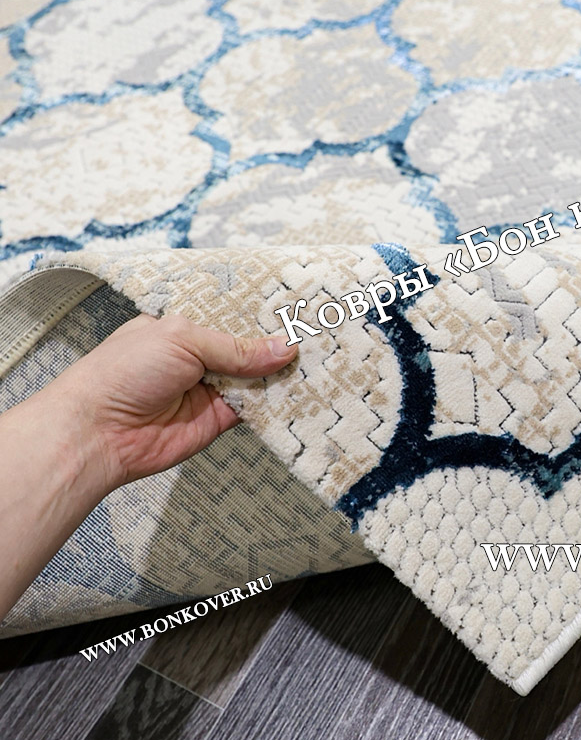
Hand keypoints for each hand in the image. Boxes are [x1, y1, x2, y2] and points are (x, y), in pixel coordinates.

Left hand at [46, 313, 297, 490]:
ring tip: (322, 356)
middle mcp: (200, 356)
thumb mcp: (183, 340)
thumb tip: (284, 349)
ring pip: (258, 376)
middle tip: (320, 330)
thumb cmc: (124, 373)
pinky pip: (256, 407)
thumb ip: (236, 347)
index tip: (298, 305)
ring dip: (282, 371)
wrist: (99, 433)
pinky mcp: (220, 419)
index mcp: (185, 327)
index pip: (232, 315)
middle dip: (279, 341)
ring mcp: (212, 387)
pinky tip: (303, 387)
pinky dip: (277, 401)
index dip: (262, 313)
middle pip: (250, 346)